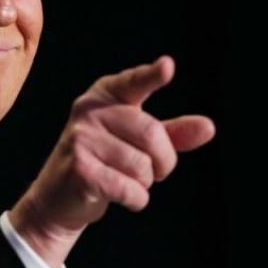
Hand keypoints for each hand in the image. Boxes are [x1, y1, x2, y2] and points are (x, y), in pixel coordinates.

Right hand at [9, 55, 214, 267]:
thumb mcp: (138, 143)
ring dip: (145, 184)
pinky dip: (135, 200)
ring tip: (124, 181)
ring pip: (142, 166)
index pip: (132, 83)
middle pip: (152, 134)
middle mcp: (89, 112)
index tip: (167, 67)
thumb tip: (208, 127)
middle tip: (154, 173)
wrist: (59, 198)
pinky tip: (120, 196)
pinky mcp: (80, 170)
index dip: (150, 76)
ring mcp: (81, 139)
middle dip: (163, 162)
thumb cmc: (103, 163)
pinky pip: (129, 189)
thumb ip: (172, 133)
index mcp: (105, 96)